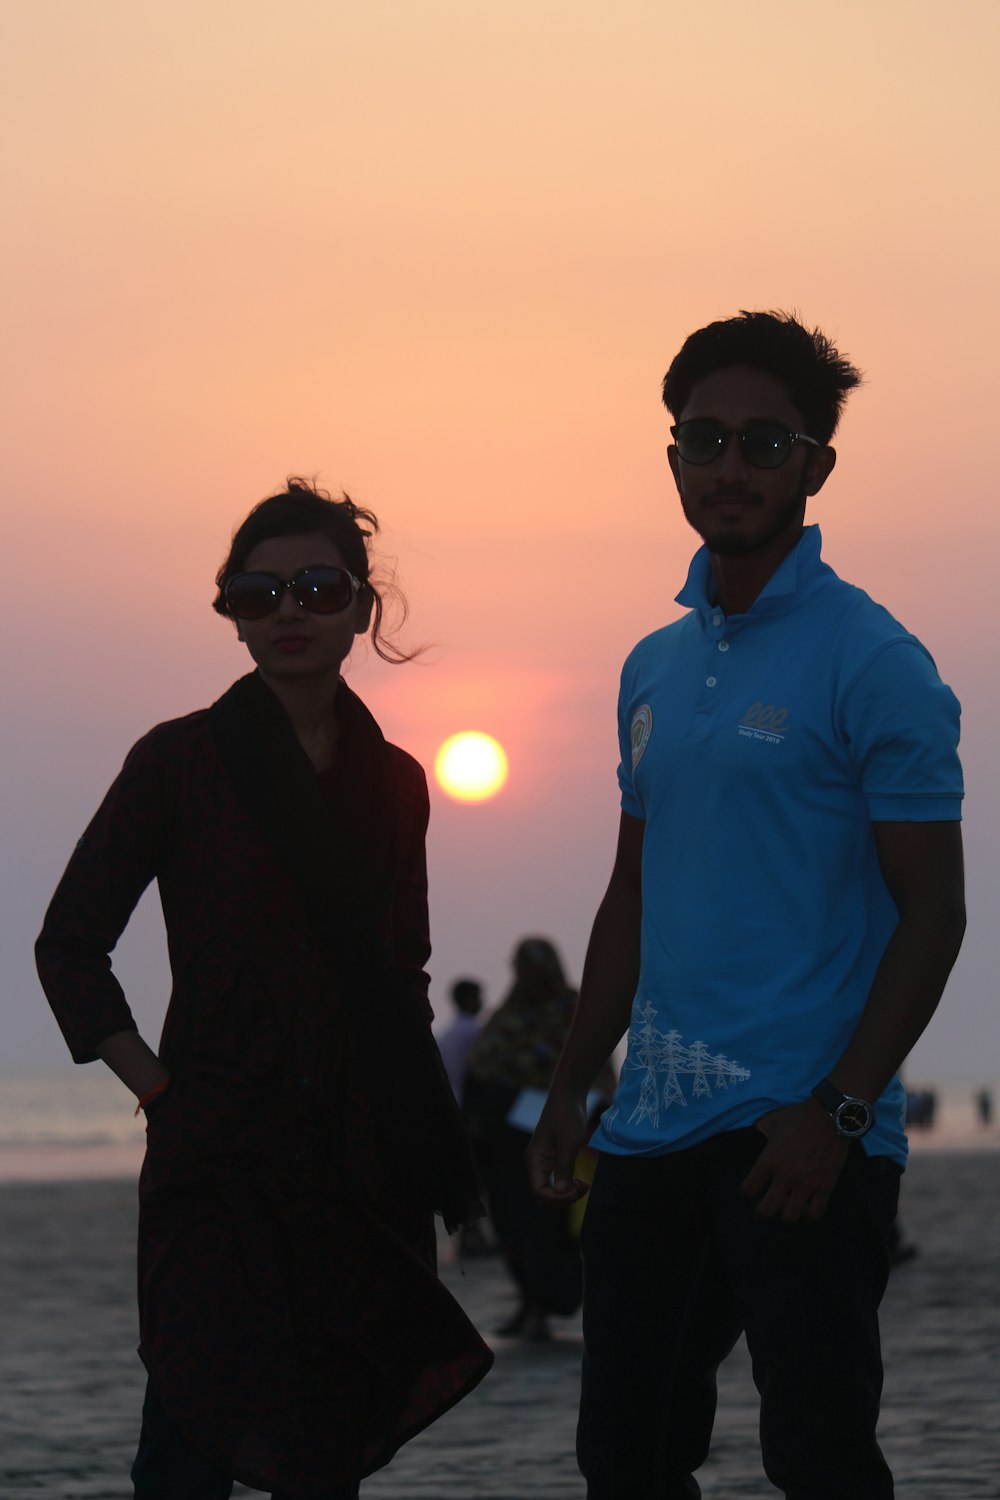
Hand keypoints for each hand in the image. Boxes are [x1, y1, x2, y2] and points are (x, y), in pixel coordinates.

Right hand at [526, 1088, 590, 1203]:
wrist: (569, 1094)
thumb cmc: (567, 1115)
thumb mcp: (568, 1142)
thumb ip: (564, 1168)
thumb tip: (561, 1192)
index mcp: (534, 1159)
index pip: (538, 1191)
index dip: (556, 1197)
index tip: (574, 1190)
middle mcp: (537, 1162)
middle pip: (543, 1194)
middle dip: (561, 1198)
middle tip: (580, 1189)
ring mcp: (545, 1161)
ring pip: (551, 1189)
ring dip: (566, 1193)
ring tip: (584, 1186)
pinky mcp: (554, 1158)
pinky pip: (558, 1180)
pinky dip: (569, 1184)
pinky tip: (582, 1181)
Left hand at [740, 1099, 848, 1221]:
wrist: (830, 1117)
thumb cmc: (799, 1117)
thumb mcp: (773, 1120)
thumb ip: (761, 1129)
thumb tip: (756, 1132)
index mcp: (769, 1160)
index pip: (749, 1189)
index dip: (745, 1193)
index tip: (748, 1193)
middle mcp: (785, 1176)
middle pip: (767, 1210)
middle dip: (762, 1213)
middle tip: (763, 1209)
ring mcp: (806, 1184)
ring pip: (790, 1216)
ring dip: (785, 1213)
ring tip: (786, 1207)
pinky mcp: (825, 1187)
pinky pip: (815, 1213)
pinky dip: (809, 1214)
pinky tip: (806, 1207)